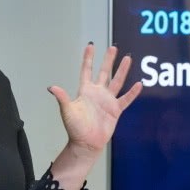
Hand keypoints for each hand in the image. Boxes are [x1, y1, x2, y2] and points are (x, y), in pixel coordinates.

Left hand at [48, 43, 142, 158]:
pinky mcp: (115, 110)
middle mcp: (97, 93)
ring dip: (122, 71)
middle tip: (113, 47)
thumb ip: (62, 98)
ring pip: (117, 82)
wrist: (86, 143)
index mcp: (85, 91)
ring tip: (128, 58)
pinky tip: (139, 84)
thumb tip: (51, 87)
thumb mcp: (67, 111)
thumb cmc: (75, 128)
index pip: (87, 71)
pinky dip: (132, 93)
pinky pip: (126, 99)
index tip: (90, 46)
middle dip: (108, 60)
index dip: (88, 59)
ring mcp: (107, 101)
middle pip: (104, 72)